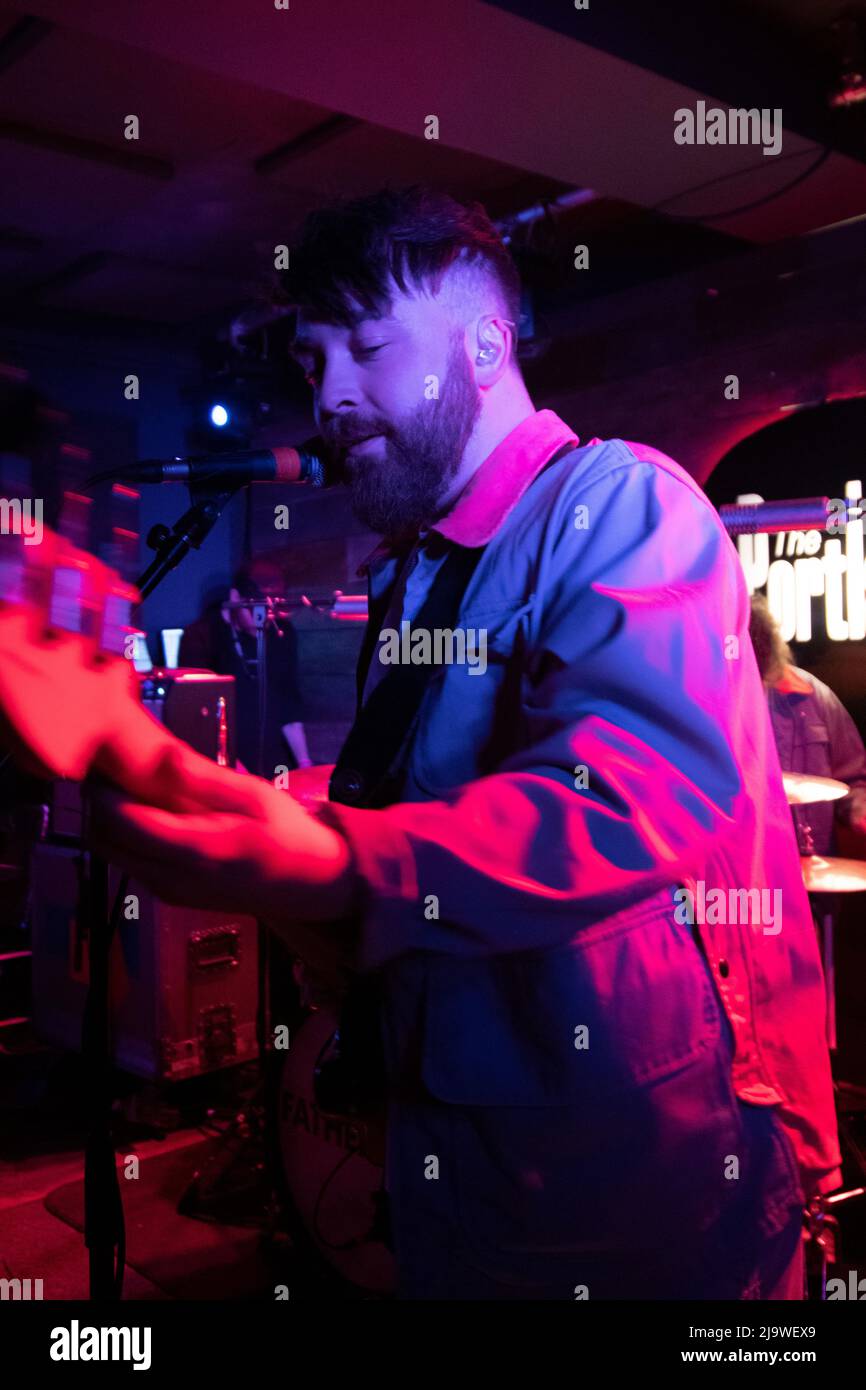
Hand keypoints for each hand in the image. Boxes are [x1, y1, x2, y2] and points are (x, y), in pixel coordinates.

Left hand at [86, 749, 358, 930]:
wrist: (308, 885)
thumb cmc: (286, 834)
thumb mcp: (254, 796)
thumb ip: (204, 778)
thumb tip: (161, 755)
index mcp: (200, 850)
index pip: (128, 824)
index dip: (103, 792)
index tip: (101, 761)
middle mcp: (176, 879)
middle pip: (107, 841)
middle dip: (97, 804)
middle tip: (107, 768)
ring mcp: (170, 892)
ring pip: (112, 854)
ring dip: (107, 820)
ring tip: (125, 785)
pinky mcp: (169, 894)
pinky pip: (128, 863)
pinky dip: (123, 836)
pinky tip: (144, 810)